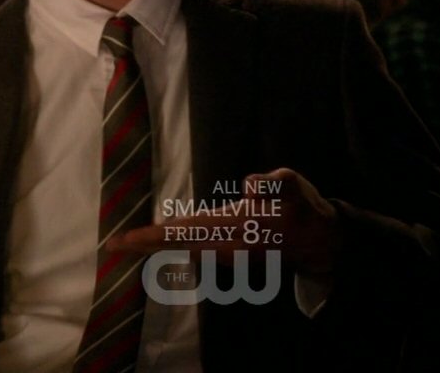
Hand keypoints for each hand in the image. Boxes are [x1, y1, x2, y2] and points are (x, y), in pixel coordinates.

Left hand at [107, 167, 343, 274]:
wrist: (323, 242)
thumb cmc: (304, 209)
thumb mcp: (294, 186)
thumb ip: (273, 183)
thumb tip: (249, 186)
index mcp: (235, 226)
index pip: (185, 230)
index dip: (155, 234)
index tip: (127, 238)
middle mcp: (227, 245)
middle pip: (179, 244)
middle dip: (148, 244)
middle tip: (116, 244)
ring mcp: (230, 255)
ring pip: (186, 249)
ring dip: (160, 247)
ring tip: (132, 242)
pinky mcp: (234, 257)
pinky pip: (198, 252)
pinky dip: (178, 248)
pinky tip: (163, 244)